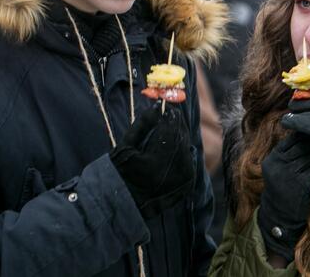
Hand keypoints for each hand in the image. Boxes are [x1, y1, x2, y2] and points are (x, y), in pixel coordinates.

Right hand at [110, 103, 194, 219]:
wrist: (124, 204)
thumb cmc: (120, 172)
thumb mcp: (126, 146)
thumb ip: (142, 124)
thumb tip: (157, 106)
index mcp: (160, 158)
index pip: (171, 127)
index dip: (169, 115)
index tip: (165, 109)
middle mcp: (176, 169)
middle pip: (181, 136)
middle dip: (174, 126)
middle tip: (167, 119)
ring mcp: (184, 178)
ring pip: (186, 147)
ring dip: (178, 139)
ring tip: (165, 138)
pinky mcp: (187, 184)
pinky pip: (188, 160)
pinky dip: (181, 153)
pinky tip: (169, 153)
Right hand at [257, 131, 309, 261]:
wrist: (280, 216)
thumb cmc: (285, 190)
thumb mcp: (281, 170)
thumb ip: (291, 155)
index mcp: (273, 157)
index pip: (292, 138)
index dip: (308, 133)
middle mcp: (277, 164)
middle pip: (301, 145)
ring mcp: (286, 174)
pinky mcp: (298, 185)